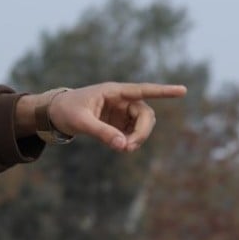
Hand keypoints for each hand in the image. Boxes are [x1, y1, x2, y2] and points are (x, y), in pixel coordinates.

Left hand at [21, 82, 186, 151]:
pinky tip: (119, 147)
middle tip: (128, 148)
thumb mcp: (80, 122)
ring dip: (137, 138)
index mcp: (113, 92)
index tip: (182, 91)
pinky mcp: (119, 122)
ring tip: (123, 149)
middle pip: (146, 114)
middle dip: (142, 132)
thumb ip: (101, 132)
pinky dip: (130, 141)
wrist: (55, 113)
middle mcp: (122, 100)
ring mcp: (122, 111)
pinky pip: (133, 132)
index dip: (163, 91)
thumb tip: (122, 145)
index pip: (142, 90)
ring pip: (142, 125)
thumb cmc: (66, 111)